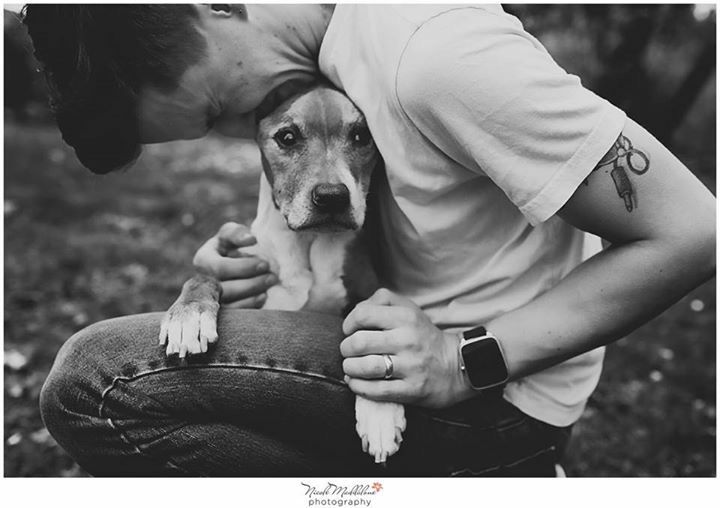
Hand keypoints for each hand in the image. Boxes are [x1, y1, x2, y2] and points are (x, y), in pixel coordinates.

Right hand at [193, 222, 277, 307]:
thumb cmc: (228, 248)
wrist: (225, 267)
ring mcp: (210, 301)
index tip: (264, 263)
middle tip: (272, 276)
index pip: (220, 268)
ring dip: (253, 296)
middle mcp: (202, 283)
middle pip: (225, 290)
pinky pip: (234, 316)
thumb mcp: (229, 235)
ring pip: (230, 306)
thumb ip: (237, 233)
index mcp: (202, 261)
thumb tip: (251, 239)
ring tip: (269, 284)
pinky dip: (250, 307)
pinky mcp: (219, 314)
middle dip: (252, 284)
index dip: (243, 267)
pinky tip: (263, 296)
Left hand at [340, 288, 469, 408]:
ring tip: (350, 367)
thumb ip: (381, 302)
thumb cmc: (423, 335)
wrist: (456, 365)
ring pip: (366, 367)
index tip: (349, 331)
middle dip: (346, 349)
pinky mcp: (412, 389)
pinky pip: (376, 390)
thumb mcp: (408, 309)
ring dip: (350, 368)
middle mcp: (408, 340)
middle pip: (359, 343)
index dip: (349, 323)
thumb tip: (355, 313)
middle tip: (348, 352)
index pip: (363, 314)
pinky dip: (358, 386)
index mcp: (406, 317)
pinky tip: (354, 383)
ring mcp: (411, 366)